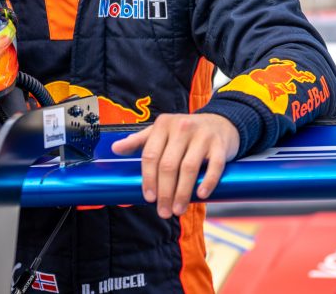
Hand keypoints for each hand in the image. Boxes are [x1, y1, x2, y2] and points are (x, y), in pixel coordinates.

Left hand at [111, 113, 238, 218]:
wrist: (220, 123)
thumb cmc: (185, 132)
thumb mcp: (161, 132)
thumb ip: (139, 141)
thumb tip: (114, 149)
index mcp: (163, 125)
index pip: (150, 155)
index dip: (148, 179)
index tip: (148, 198)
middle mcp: (182, 127)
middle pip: (168, 164)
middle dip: (164, 192)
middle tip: (164, 211)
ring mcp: (202, 135)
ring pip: (188, 167)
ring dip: (182, 192)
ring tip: (178, 210)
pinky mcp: (219, 145)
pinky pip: (213, 166)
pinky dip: (207, 182)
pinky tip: (201, 195)